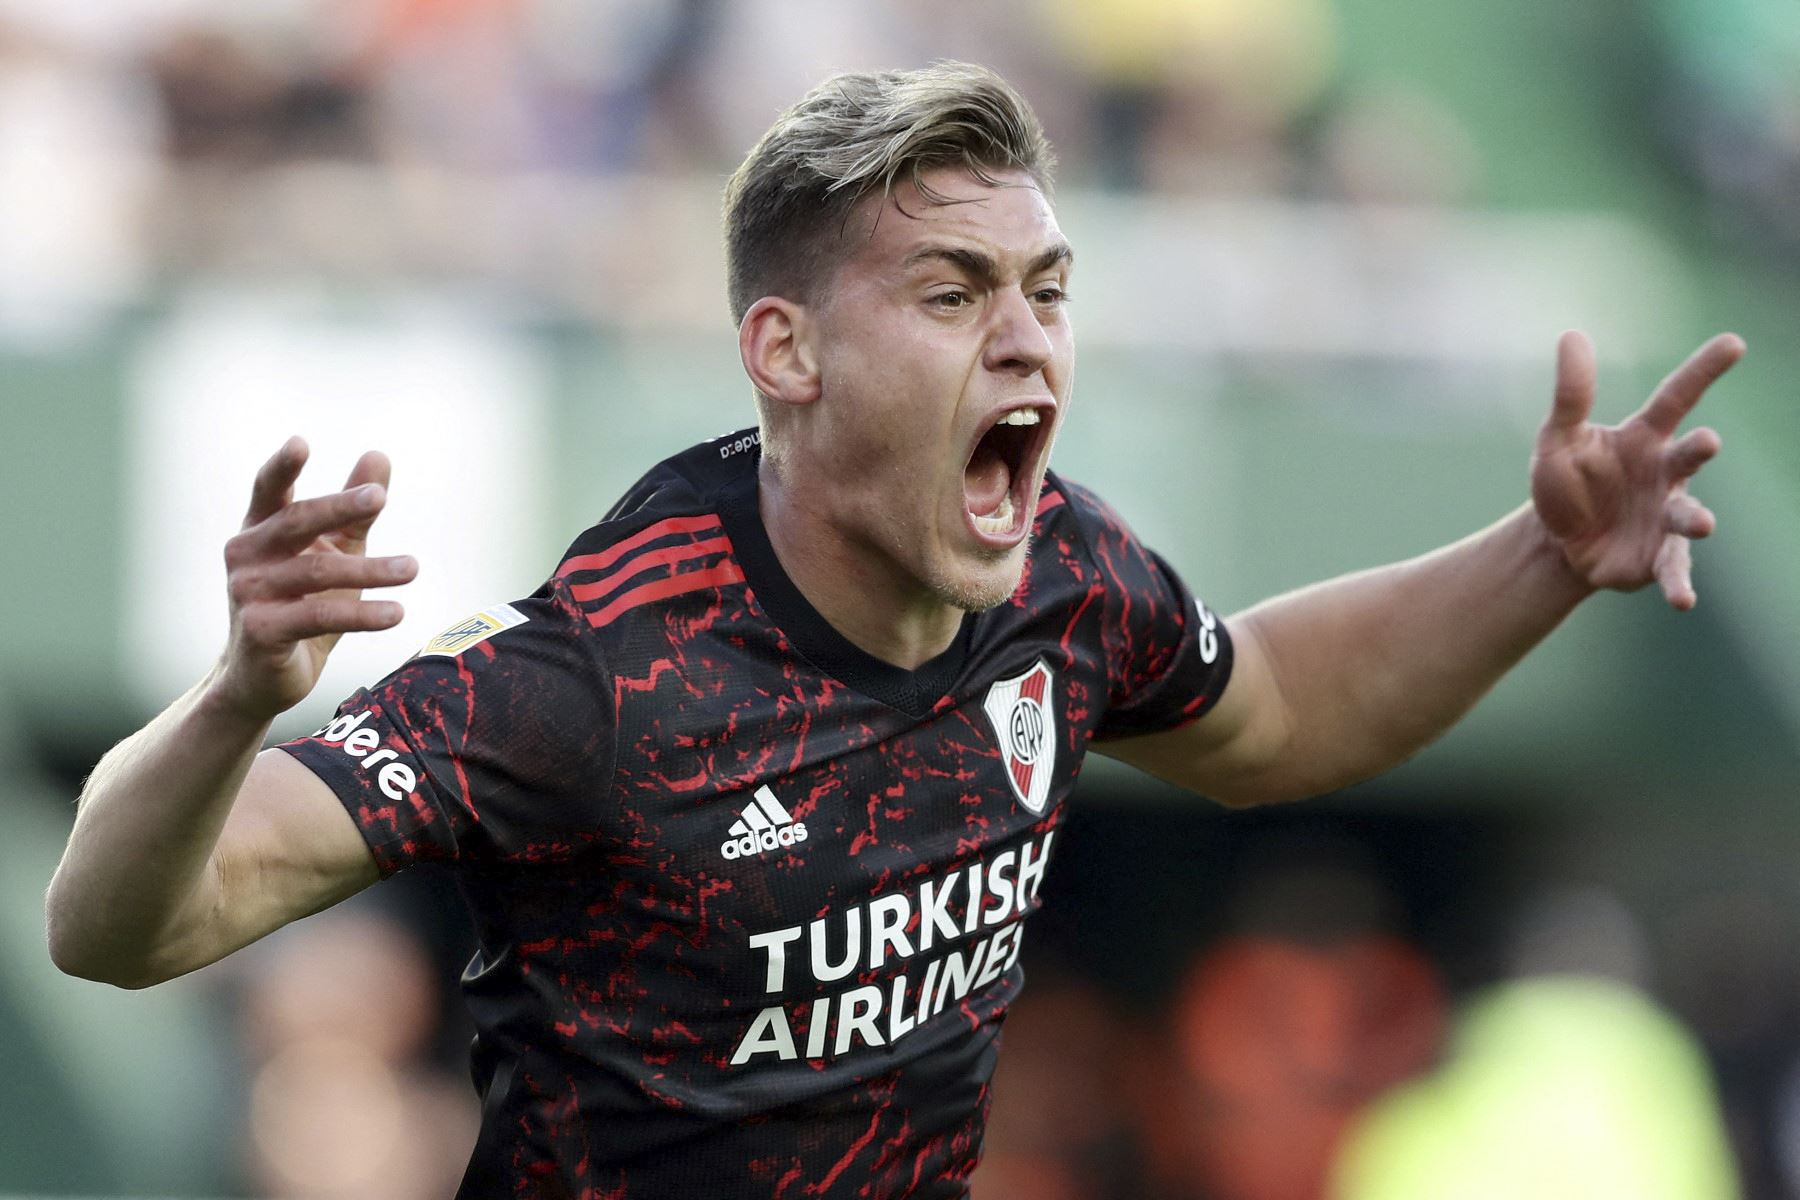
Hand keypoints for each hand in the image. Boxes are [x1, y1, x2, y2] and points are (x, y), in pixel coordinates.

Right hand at [211, 438, 418, 720]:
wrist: (263, 677)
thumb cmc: (301, 604)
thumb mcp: (333, 552)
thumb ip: (355, 510)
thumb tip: (379, 454)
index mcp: (260, 529)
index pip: (268, 489)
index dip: (282, 466)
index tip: (301, 442)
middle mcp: (246, 555)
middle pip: (296, 522)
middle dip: (339, 507)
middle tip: (380, 498)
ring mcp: (249, 593)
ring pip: (316, 572)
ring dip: (371, 569)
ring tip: (413, 568)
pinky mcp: (263, 631)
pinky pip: (320, 616)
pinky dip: (363, 614)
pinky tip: (397, 613)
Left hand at [1530, 330, 1740, 609]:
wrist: (1557, 542)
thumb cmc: (1566, 482)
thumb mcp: (1557, 438)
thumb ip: (1571, 394)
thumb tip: (1572, 334)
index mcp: (1643, 438)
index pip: (1676, 397)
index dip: (1703, 371)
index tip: (1734, 343)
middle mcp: (1665, 473)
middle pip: (1690, 456)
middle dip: (1700, 450)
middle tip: (1707, 442)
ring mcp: (1666, 515)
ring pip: (1690, 514)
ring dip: (1696, 518)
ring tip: (1702, 524)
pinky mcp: (1659, 556)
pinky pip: (1674, 569)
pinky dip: (1681, 583)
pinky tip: (1683, 600)